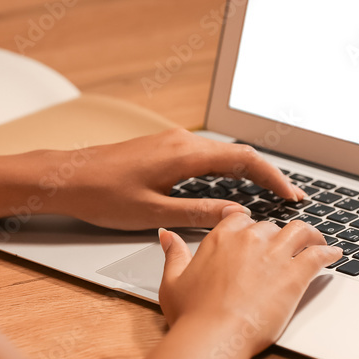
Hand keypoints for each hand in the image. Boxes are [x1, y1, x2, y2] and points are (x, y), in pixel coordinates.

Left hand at [52, 128, 306, 230]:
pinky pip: (206, 156)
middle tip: (289, 198)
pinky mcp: (163, 149)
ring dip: (247, 173)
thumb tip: (236, 217)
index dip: (273, 178)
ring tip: (268, 194)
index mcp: (184, 154)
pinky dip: (227, 170)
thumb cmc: (103, 195)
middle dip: (267, 175)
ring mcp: (172, 142)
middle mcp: (182, 141)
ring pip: (222, 154)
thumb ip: (197, 214)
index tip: (292, 196)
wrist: (66, 177)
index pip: (243, 160)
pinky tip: (230, 188)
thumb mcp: (153, 213)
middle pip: (238, 154)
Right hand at [157, 215, 341, 357]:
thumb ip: (173, 254)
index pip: (240, 218)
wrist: (214, 335)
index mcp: (220, 238)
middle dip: (278, 235)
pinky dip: (329, 253)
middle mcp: (249, 239)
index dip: (249, 225)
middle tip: (285, 246)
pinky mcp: (296, 274)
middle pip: (271, 226)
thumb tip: (167, 234)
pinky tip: (334, 255)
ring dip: (310, 235)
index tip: (254, 231)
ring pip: (300, 231)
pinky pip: (319, 254)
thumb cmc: (192, 315)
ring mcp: (275, 254)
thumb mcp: (173, 282)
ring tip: (317, 242)